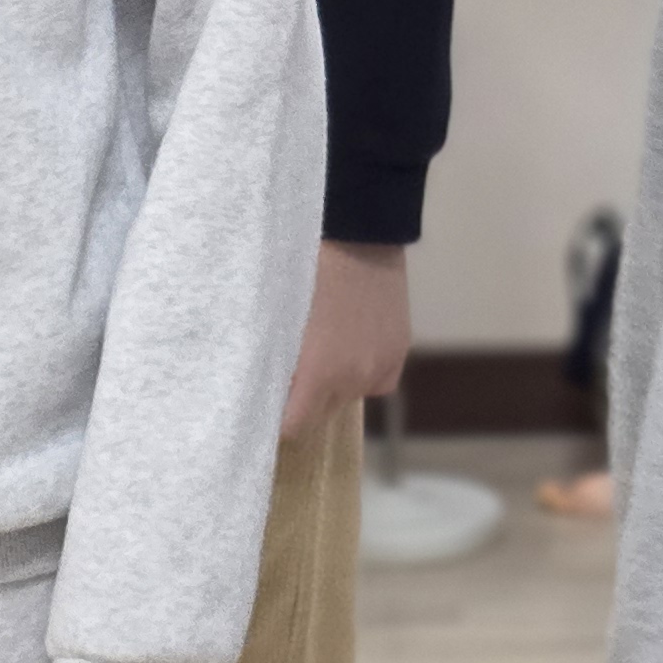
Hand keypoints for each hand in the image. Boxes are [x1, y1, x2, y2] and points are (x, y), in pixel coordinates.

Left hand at [281, 240, 410, 443]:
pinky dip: (363, 372)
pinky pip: (376, 381)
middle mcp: (353, 380)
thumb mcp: (277, 319)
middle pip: (321, 415)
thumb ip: (273, 362)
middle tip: (290, 370)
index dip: (276, 418)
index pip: (293, 426)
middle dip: (303, 400)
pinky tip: (352, 345)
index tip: (266, 402)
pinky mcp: (398, 352)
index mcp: (319, 375)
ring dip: (334, 385)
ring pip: (348, 396)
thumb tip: (264, 390)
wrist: (357, 236)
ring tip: (323, 349)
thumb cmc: (305, 271)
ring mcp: (380, 366)